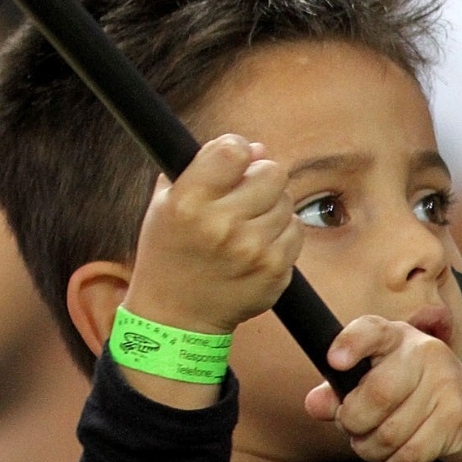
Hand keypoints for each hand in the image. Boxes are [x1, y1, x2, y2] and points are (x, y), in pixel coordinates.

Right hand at [124, 135, 301, 335]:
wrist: (176, 314)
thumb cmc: (168, 250)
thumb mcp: (166, 202)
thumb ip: (203, 166)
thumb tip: (257, 148)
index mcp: (187, 203)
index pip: (232, 151)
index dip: (236, 148)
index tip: (232, 159)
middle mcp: (220, 225)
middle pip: (271, 172)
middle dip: (259, 177)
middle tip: (243, 193)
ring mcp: (251, 250)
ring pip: (286, 201)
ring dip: (270, 206)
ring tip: (246, 223)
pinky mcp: (274, 270)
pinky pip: (295, 231)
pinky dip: (280, 232)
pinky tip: (257, 243)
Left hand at [305, 317, 461, 461]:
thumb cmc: (413, 395)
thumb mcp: (376, 381)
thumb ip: (340, 391)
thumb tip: (314, 405)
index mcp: (395, 337)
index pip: (371, 330)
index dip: (350, 344)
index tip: (334, 362)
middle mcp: (424, 353)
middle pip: (376, 393)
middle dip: (352, 421)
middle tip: (350, 428)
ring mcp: (446, 386)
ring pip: (390, 431)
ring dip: (369, 448)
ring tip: (369, 446)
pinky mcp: (457, 419)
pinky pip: (410, 453)